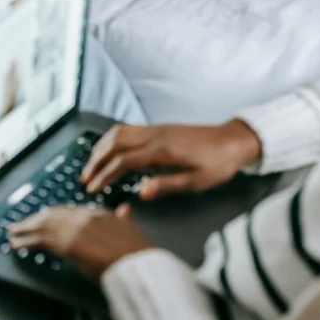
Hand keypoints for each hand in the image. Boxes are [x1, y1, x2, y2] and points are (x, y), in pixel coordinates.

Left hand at [8, 204, 149, 280]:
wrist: (137, 263)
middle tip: (20, 224)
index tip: (43, 217)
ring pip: (43, 225)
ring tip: (14, 233)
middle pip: (53, 215)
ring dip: (26, 229)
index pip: (70, 211)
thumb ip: (124, 218)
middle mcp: (85, 216)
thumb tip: (124, 209)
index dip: (54, 214)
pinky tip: (17, 244)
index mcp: (99, 212)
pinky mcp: (68, 244)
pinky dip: (26, 241)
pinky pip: (40, 240)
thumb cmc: (137, 252)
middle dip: (35, 219)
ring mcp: (76, 229)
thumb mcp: (131, 229)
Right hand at [80, 120, 261, 197]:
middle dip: (96, 160)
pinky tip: (111, 151)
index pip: (123, 162)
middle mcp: (156, 135)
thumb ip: (167, 186)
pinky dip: (113, 139)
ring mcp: (157, 128)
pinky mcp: (161, 127)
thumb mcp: (196, 182)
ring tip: (92, 165)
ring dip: (102, 147)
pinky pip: (129, 128)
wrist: (234, 140)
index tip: (92, 190)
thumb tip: (140, 193)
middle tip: (85, 179)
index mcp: (162, 151)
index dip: (104, 176)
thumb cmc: (218, 164)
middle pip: (115, 142)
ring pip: (119, 132)